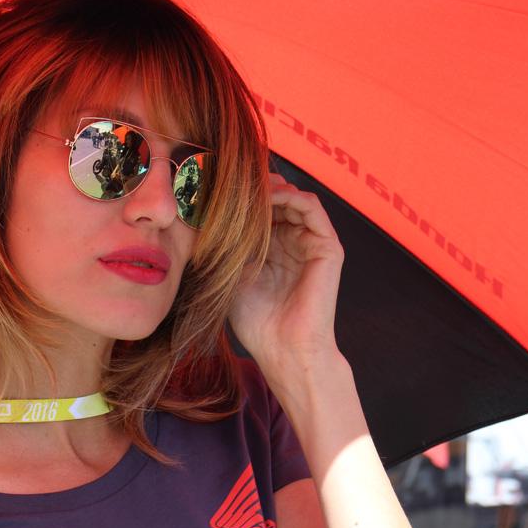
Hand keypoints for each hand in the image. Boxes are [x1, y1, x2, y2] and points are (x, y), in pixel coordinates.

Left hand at [228, 173, 345, 380]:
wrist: (283, 348)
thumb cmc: (256, 320)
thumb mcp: (231, 273)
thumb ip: (225, 244)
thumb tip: (199, 214)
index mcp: (272, 248)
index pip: (260, 209)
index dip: (241, 197)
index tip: (215, 188)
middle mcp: (293, 242)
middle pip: (277, 198)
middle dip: (255, 187)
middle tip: (232, 180)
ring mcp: (311, 243)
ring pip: (294, 197)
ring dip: (271, 187)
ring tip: (249, 187)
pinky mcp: (328, 247)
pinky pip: (311, 207)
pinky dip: (290, 195)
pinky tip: (269, 197)